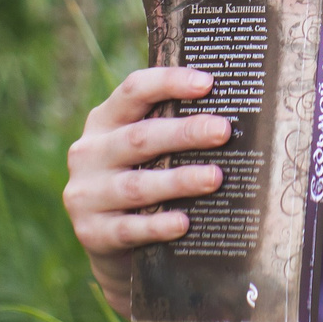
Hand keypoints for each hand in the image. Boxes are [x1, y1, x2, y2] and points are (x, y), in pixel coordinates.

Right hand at [65, 67, 230, 321]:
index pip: (134, 90)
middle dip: (184, 133)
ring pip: (137, 185)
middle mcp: (90, 153)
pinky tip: (184, 223)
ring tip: (215, 178)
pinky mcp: (92, 233)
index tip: (207, 83)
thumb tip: (235, 114)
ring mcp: (87, 194)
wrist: (105, 239)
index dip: (169, 82)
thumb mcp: (143, 148)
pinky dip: (157, 225)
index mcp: (104, 120)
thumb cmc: (139, 176)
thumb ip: (171, 126)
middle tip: (223, 131)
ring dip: (178, 181)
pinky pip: (128, 229)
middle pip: (140, 137)